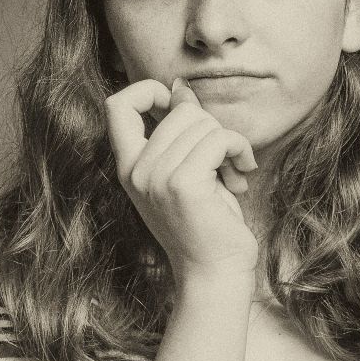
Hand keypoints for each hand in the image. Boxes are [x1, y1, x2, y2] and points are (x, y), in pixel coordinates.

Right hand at [105, 76, 259, 283]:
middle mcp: (136, 171)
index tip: (177, 106)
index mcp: (129, 167)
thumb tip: (180, 88)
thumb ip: (179, 131)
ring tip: (233, 172)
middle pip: (179, 110)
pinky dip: (239, 150)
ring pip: (203, 123)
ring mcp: (157, 178)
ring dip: (229, 142)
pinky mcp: (184, 184)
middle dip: (211, 127)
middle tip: (223, 158)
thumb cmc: (206, 223)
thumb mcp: (186, 169)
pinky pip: (219, 139)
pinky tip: (243, 172)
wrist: (215, 272)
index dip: (148, 91)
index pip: (117, 105)